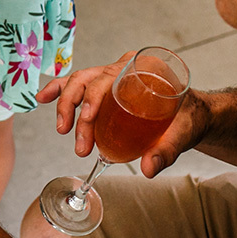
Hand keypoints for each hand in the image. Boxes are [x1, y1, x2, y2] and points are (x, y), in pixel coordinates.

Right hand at [37, 50, 210, 176]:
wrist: (193, 115)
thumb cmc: (190, 118)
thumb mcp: (184, 132)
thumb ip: (168, 150)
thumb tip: (148, 169)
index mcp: (143, 69)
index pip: (110, 77)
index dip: (94, 96)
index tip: (88, 118)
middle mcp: (124, 68)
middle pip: (87, 80)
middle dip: (74, 108)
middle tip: (78, 142)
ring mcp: (112, 77)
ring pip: (78, 83)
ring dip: (64, 105)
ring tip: (62, 131)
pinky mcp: (106, 89)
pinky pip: (78, 86)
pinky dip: (59, 91)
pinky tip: (43, 99)